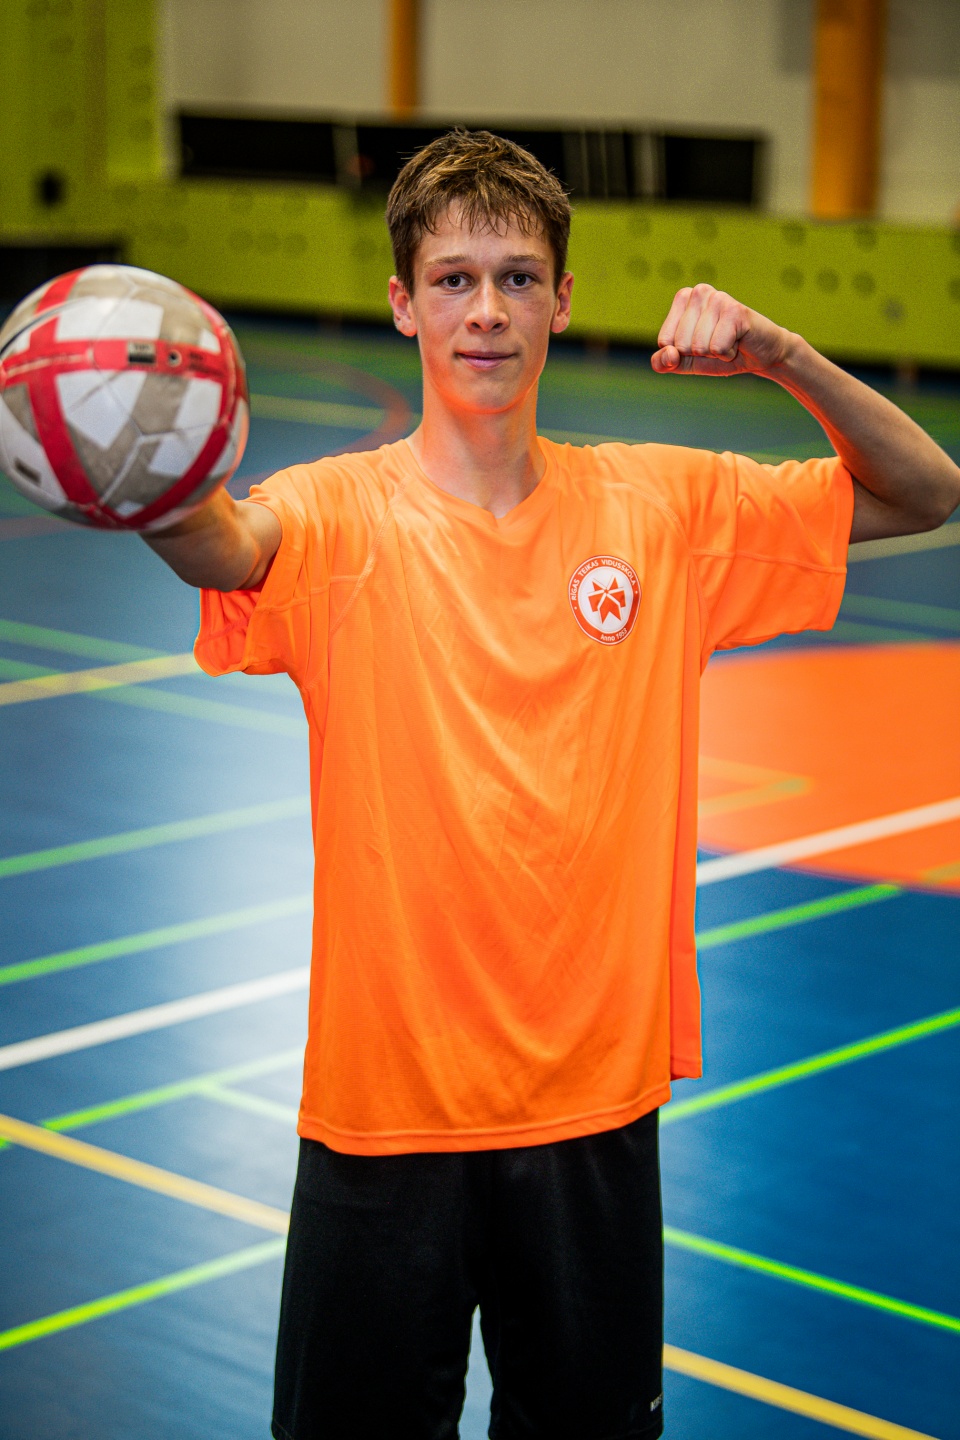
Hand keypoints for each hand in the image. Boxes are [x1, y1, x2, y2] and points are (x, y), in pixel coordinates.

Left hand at [651, 285, 791, 377]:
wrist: (760, 355)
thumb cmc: (720, 354)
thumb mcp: (685, 362)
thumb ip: (663, 362)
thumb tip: (670, 354)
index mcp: (683, 298)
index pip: (665, 341)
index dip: (682, 353)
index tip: (701, 344)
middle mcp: (699, 291)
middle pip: (681, 344)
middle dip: (700, 353)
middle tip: (718, 342)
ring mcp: (718, 298)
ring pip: (698, 347)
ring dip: (715, 353)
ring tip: (728, 341)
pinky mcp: (735, 311)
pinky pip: (717, 348)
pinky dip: (727, 354)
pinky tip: (738, 342)